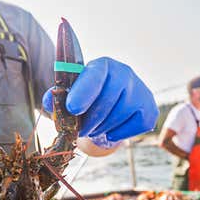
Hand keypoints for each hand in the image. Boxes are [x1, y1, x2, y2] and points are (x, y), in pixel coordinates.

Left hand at [43, 57, 157, 147]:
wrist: (115, 102)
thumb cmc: (89, 98)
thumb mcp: (71, 95)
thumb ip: (58, 97)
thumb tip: (50, 101)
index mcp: (102, 65)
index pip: (95, 75)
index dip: (83, 92)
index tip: (72, 108)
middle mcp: (124, 73)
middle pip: (107, 100)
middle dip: (90, 120)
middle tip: (81, 130)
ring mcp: (141, 91)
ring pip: (119, 115)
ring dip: (102, 128)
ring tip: (95, 128)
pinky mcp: (150, 110)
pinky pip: (131, 128)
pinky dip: (117, 133)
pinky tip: (111, 129)